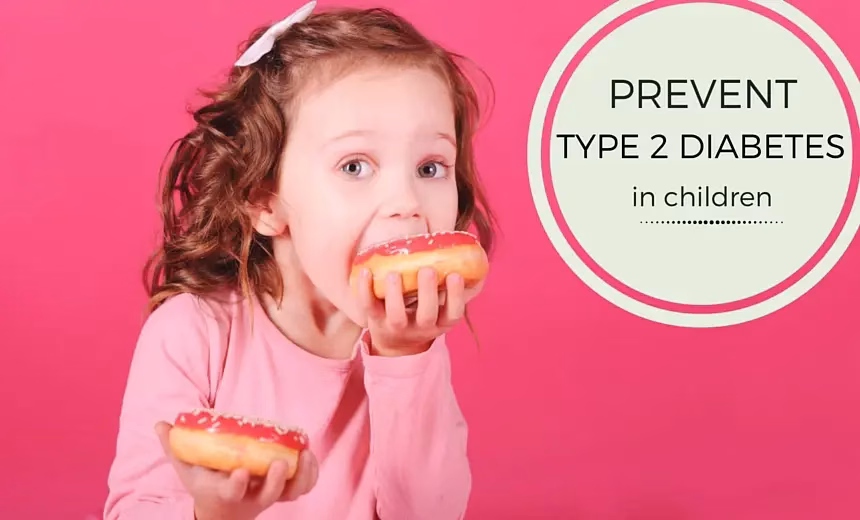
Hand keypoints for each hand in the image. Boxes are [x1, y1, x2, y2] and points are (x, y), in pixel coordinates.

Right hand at [154, 422, 317, 519]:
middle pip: (268, 496)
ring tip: (305, 455)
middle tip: (281, 462)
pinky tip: (309, 455)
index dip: (237, 484)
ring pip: (290, 494)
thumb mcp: (186, 467)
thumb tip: (160, 423)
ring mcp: (268, 495)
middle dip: (276, 481)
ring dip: (301, 477)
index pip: (231, 492)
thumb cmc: (204, 482)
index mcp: (223, 492)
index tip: (240, 470)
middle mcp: (249, 497)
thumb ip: (174, 446)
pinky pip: (302, 487)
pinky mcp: (283, 491)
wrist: (222, 509)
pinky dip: (310, 474)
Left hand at [356, 267, 482, 355]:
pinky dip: (364, 289)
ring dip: (396, 294)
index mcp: (441, 323)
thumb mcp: (443, 308)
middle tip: (428, 270)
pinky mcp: (374, 320)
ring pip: (397, 315)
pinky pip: (368, 307)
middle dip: (428, 293)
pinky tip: (366, 271)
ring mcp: (396, 326)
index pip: (453, 314)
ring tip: (395, 274)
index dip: (455, 296)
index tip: (455, 275)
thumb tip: (479, 259)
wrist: (395, 341)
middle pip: (426, 315)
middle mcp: (421, 328)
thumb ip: (457, 288)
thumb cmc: (425, 313)